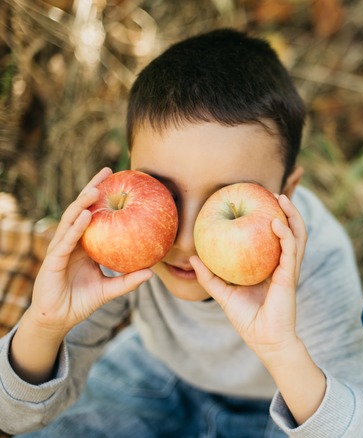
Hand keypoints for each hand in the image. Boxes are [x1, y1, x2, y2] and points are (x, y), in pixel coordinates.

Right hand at [27, 167, 152, 337]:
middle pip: (81, 210)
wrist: (57, 320)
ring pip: (71, 221)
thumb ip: (128, 280)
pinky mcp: (52, 261)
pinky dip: (76, 228)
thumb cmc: (80, 302)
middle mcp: (71, 242)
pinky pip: (66, 241)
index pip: (93, 214)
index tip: (119, 180)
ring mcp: (60, 249)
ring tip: (97, 189)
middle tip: (108, 171)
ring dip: (83, 204)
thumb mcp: (110, 290)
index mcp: (83, 245)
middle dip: (92, 189)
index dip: (103, 197)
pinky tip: (86, 216)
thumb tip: (152, 272)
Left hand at [191, 194, 306, 359]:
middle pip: (291, 230)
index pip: (276, 236)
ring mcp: (288, 269)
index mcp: (272, 265)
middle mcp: (283, 264)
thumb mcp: (224, 294)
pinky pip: (290, 250)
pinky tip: (275, 223)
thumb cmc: (247, 319)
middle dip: (287, 210)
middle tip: (273, 193)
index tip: (259, 200)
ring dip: (292, 215)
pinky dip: (285, 235)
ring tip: (280, 199)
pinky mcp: (289, 276)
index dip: (273, 217)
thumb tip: (192, 258)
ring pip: (297, 235)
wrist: (265, 340)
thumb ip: (209, 277)